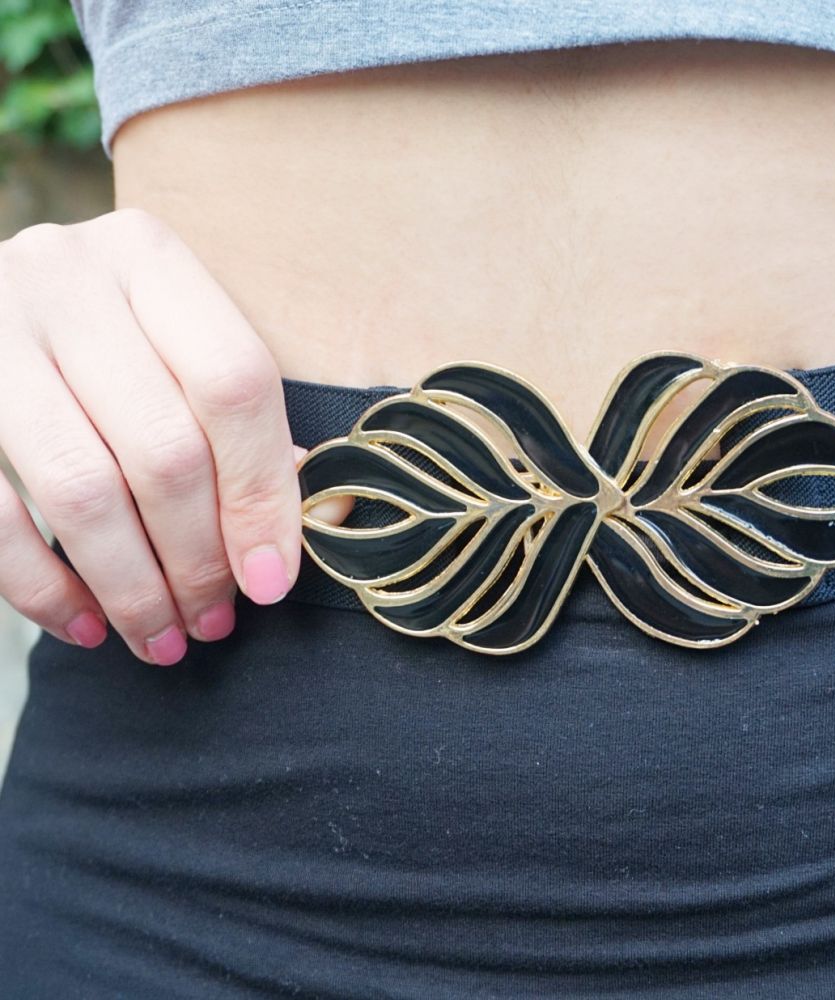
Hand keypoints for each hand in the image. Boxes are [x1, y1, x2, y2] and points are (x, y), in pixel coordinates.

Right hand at [0, 208, 306, 665]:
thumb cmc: (109, 336)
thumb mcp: (178, 343)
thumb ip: (245, 420)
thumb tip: (316, 518)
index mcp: (150, 258)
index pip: (235, 385)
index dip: (262, 494)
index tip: (271, 580)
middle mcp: (65, 277)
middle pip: (163, 448)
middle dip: (198, 558)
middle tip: (216, 621)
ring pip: (81, 489)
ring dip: (132, 586)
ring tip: (164, 638)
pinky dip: (41, 585)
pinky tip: (86, 626)